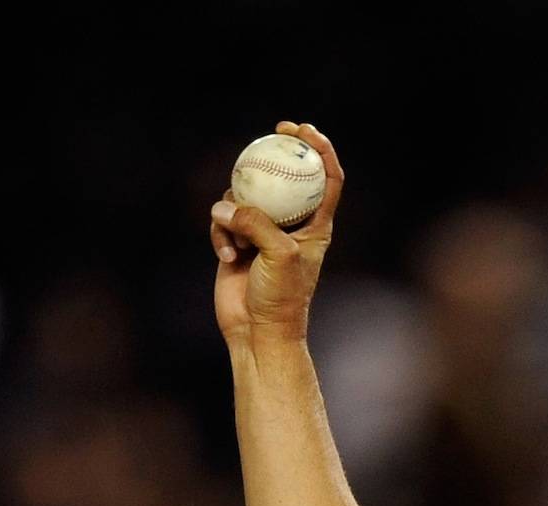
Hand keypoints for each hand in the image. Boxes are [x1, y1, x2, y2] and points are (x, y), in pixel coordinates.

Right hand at [209, 120, 345, 356]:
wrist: (258, 333)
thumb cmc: (281, 298)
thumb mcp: (279, 254)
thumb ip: (257, 222)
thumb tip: (227, 205)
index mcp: (315, 225)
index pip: (327, 178)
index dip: (320, 149)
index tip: (304, 130)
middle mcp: (290, 224)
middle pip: (285, 177)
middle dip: (277, 151)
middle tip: (270, 133)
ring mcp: (261, 232)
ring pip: (245, 197)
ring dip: (236, 213)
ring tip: (240, 243)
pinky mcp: (236, 242)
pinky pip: (222, 222)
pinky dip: (221, 236)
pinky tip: (227, 258)